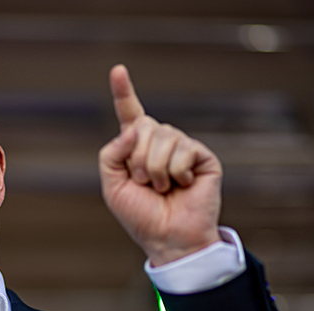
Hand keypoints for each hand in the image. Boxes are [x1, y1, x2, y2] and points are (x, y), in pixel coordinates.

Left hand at [99, 65, 222, 265]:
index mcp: (137, 148)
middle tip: (145, 184)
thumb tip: (133, 128)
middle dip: (137, 159)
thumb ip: (111, 154)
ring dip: (155, 169)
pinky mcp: (202, 156)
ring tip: (163, 188)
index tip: (118, 69)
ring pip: (163, 137)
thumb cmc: (140, 215)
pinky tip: (183, 186)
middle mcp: (160, 143)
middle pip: (143, 126)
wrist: (168, 238)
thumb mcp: (112, 185)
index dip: (123, 92)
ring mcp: (182, 148)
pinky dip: (176, 172)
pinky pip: (183, 149)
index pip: (129, 115)